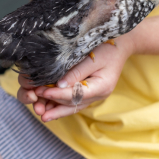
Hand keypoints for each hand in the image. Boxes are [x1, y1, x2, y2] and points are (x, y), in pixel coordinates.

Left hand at [17, 36, 133, 121]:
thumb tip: (59, 85)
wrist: (122, 45)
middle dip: (54, 106)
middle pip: (73, 105)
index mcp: (102, 86)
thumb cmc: (108, 47)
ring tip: (41, 113)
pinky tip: (51, 108)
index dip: (57, 94)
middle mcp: (99, 94)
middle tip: (36, 108)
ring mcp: (96, 95)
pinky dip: (62, 105)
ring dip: (57, 110)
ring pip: (73, 106)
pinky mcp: (91, 91)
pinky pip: (75, 102)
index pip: (76, 94)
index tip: (42, 91)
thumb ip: (77, 71)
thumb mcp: (93, 57)